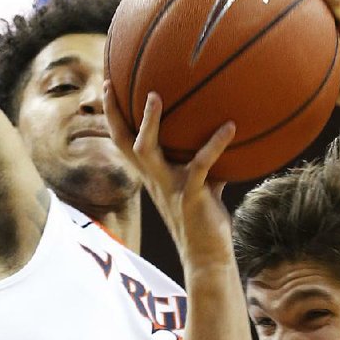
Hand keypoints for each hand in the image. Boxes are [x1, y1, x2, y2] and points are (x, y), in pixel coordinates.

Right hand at [103, 82, 235, 267]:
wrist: (207, 257)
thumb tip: (226, 132)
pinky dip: (215, 144)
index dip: (114, 116)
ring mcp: (170, 187)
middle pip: (124, 142)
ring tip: (155, 96)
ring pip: (147, 150)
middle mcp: (155, 180)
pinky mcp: (191, 195)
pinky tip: (230, 127)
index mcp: (153, 177)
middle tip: (110, 83)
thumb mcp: (205, 185)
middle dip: (113, 112)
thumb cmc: (206, 221)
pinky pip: (200, 164)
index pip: (125, 143)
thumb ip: (209, 161)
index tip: (109, 86)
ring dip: (149, 123)